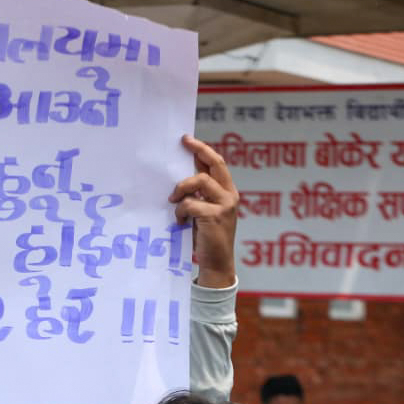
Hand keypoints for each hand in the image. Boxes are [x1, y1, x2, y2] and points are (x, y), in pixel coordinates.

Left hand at [171, 134, 238, 288]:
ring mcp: (224, 205)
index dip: (202, 150)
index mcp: (227, 192)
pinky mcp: (215, 216)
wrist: (217, 264)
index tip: (187, 139)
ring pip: (200, 181)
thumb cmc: (206, 238)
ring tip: (174, 202)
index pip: (217, 164)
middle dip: (199, 150)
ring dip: (181, 189)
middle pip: (215, 164)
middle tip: (184, 143)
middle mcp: (229, 195)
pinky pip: (191, 203)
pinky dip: (181, 211)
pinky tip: (181, 222)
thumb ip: (198, 195)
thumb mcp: (203, 212)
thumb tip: (181, 176)